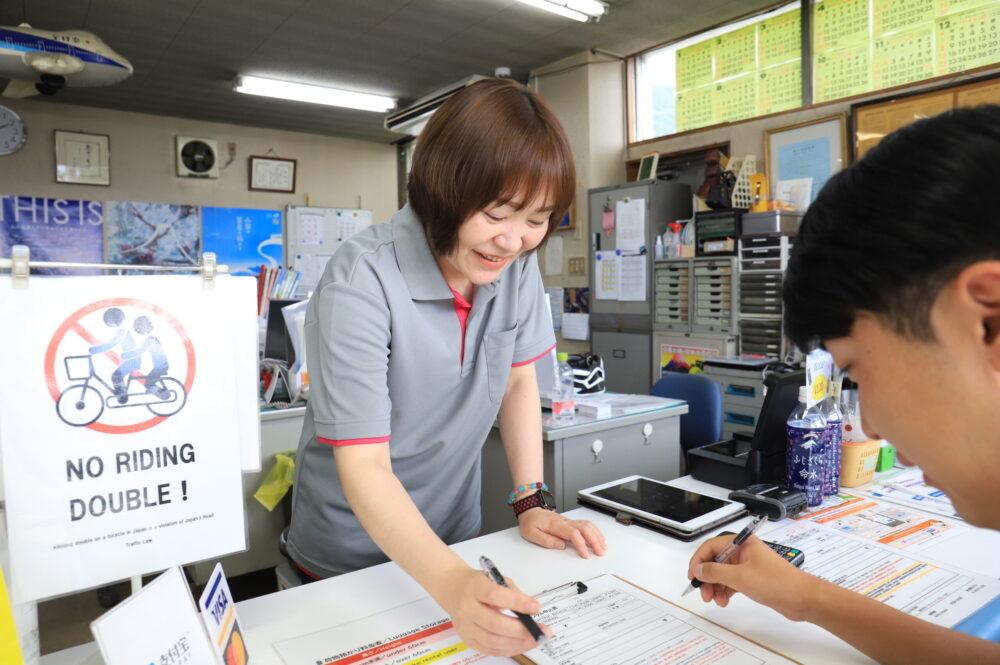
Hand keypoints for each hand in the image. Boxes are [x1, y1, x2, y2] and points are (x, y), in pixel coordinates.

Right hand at [434, 566, 550, 656]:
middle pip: (495, 624)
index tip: (536, 607)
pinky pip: (490, 650)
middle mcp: (467, 608)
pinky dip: (509, 649)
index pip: (495, 596)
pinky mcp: (467, 639)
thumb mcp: (495, 578)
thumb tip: (531, 609)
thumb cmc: (477, 583)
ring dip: (518, 643)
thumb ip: (512, 592)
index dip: (518, 603)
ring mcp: (466, 626)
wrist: (453, 589)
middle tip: (541, 631)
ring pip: (493, 641)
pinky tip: (522, 644)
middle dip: (522, 630)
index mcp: (475, 588)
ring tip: (535, 640)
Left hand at [518, 508, 606, 557]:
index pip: (574, 534)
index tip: (586, 555)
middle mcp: (565, 522)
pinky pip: (586, 524)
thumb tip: (561, 546)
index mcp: (556, 525)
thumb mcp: (531, 533)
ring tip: (603, 547)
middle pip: (585, 528)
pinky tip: (598, 537)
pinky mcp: (570, 522)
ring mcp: (569, 521)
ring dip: (597, 535)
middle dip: (595, 541)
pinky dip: (594, 530)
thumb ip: (546, 540)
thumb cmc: (530, 522)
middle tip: (600, 552)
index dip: (581, 545)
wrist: (529, 509)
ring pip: (587, 525)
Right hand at [687, 534, 820, 620]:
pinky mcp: (752, 578)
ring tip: (716, 600)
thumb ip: (715, 572)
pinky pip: (731, 582)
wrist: (803, 598)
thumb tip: (698, 569)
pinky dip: (725, 590)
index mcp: (742, 543)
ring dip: (716, 587)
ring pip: (722, 573)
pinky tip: (724, 600)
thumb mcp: (740, 577)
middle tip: (704, 593)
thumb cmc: (777, 582)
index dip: (699, 561)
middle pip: (715, 561)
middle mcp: (744, 551)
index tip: (692, 576)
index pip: (711, 546)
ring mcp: (748, 565)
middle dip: (707, 577)